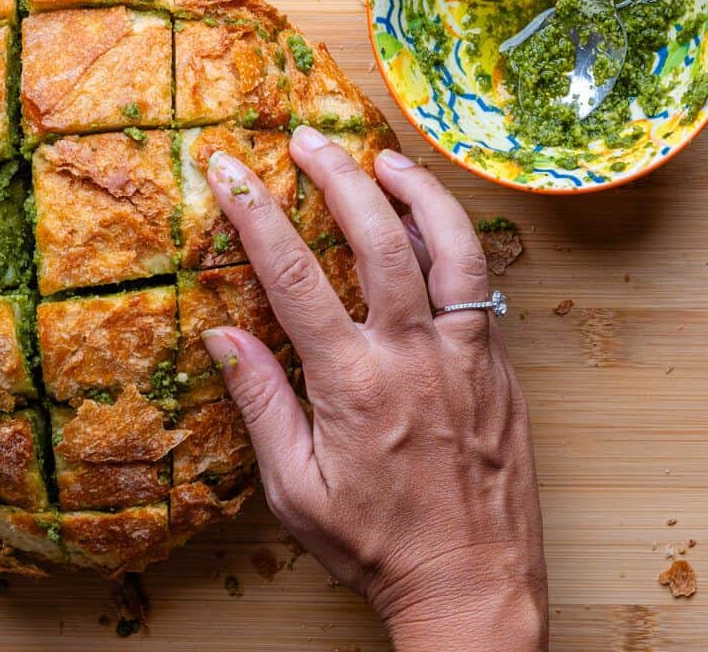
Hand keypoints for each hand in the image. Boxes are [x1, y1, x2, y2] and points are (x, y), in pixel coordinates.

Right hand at [200, 126, 546, 650]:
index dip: (254, 215)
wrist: (471, 581)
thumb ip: (260, 402)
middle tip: (307, 138)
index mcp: (353, 383)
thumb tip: (220, 334)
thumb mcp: (294, 488)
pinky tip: (429, 224)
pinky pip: (480, 283)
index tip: (228, 170)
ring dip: (414, 191)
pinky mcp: (498, 364)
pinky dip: (453, 239)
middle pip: (376, 239)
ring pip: (448, 247)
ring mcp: (466, 355)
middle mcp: (414, 355)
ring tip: (382, 157)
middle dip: (336, 176)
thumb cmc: (374, 544)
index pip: (292, 276)